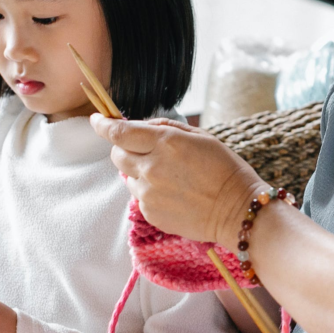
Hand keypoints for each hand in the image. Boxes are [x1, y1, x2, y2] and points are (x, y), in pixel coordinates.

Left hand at [92, 114, 265, 248]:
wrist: (237, 211)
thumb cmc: (224, 169)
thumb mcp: (200, 136)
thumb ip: (165, 128)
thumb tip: (139, 126)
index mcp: (165, 142)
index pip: (118, 132)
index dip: (102, 124)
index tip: (96, 120)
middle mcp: (151, 167)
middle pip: (116, 154)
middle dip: (123, 148)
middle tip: (142, 150)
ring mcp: (149, 193)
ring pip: (127, 176)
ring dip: (139, 171)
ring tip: (169, 176)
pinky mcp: (150, 213)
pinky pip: (139, 196)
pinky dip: (149, 191)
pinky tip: (173, 193)